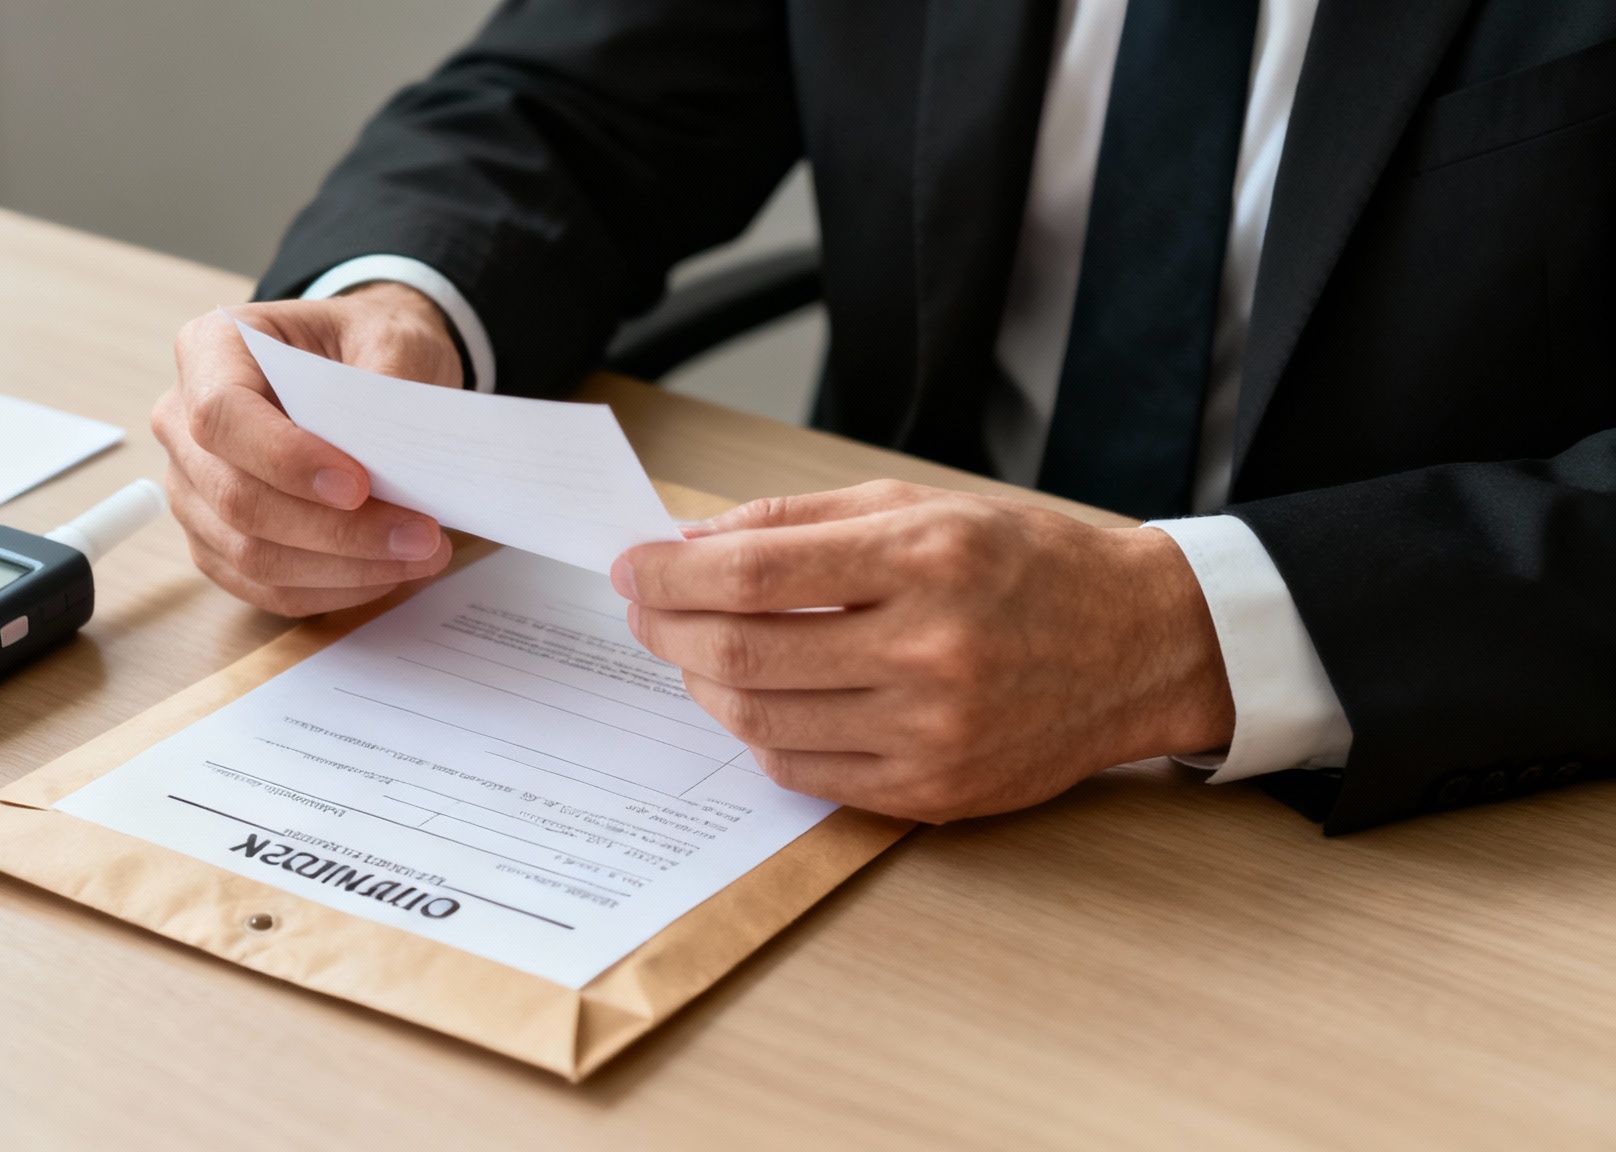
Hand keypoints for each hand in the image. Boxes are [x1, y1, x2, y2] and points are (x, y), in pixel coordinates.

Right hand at [156, 284, 462, 615]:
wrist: (363, 366)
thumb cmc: (366, 343)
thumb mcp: (390, 337)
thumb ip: (386, 388)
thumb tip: (389, 464)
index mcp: (211, 350)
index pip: (222, 416)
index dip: (285, 460)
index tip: (359, 485)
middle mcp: (183, 423)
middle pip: (237, 498)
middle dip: (336, 530)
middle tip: (420, 535)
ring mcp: (194, 489)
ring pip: (251, 555)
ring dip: (343, 569)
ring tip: (420, 554)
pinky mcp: (216, 541)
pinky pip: (264, 586)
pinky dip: (331, 589)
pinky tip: (387, 571)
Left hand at [611, 481, 1234, 822]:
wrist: (1137, 646)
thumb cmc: (1024, 564)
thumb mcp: (920, 505)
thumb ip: (799, 520)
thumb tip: (691, 542)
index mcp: (923, 558)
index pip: (752, 573)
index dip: (669, 573)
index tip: (630, 567)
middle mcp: (928, 649)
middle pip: (743, 651)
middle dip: (668, 628)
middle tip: (645, 609)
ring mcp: (931, 731)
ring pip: (762, 720)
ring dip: (702, 684)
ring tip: (692, 652)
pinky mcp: (933, 791)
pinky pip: (804, 773)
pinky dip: (756, 736)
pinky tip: (751, 700)